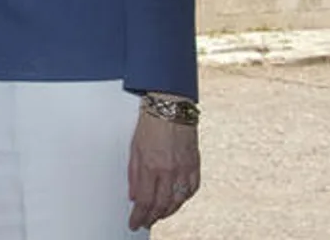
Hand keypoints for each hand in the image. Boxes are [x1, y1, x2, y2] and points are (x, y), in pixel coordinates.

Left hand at [127, 106, 200, 229]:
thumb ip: (134, 175)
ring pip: (178, 200)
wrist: (171, 106)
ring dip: (168, 212)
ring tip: (159, 215)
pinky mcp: (195, 164)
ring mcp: (185, 168)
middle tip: (146, 222)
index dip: (139, 216)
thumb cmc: (150, 123)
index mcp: (152, 166)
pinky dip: (183, 198)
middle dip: (152, 217)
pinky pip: (191, 189)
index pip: (145, 201)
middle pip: (162, 204)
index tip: (134, 223)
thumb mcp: (134, 148)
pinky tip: (176, 201)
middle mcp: (170, 170)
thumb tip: (134, 197)